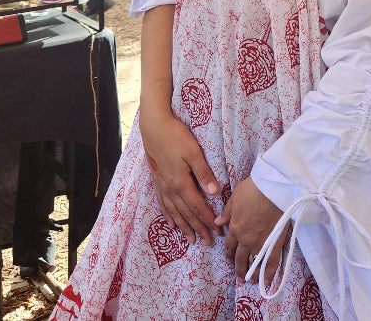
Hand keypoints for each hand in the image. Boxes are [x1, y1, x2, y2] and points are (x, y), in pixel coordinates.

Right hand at [139, 108, 221, 243]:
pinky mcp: (156, 180)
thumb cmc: (176, 137)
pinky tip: (171, 223)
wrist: (153, 127)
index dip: (207, 220)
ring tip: (190, 240)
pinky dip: (168, 215)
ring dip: (183, 227)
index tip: (217, 231)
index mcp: (180, 183)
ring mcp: (161, 186)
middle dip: (198, 228)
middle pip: (186, 213)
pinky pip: (162, 204)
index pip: (197, 207)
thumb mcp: (193, 152)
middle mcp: (170, 188)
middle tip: (208, 242)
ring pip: (174, 212)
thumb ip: (203, 173)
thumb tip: (214, 192)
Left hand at [216, 177, 286, 285]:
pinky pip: (271, 261)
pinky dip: (268, 273)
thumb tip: (217, 223)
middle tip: (240, 278)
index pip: (229, 246)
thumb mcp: (235, 197)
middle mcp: (245, 239)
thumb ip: (227, 212)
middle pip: (240, 258)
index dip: (228, 254)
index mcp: (235, 228)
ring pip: (253, 262)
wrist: (273, 188)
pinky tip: (266, 281)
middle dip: (239, 269)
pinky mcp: (274, 242)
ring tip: (250, 281)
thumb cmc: (253, 189)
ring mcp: (260, 243)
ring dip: (251, 274)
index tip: (229, 260)